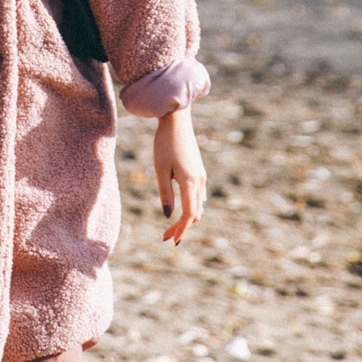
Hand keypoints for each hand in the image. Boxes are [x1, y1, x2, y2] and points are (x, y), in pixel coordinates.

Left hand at [154, 105, 204, 242]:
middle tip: (166, 236)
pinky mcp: (198, 170)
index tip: (171, 240)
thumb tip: (168, 215)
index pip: (189, 215)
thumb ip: (165, 193)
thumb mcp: (160, 169)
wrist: (177, 121)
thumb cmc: (165, 143)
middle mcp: (199, 181)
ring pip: (198, 205)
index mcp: (190, 182)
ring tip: (171, 225)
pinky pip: (198, 195)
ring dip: (187, 217)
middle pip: (195, 213)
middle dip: (182, 227)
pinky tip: (180, 207)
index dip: (181, 230)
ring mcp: (201, 175)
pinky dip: (191, 206)